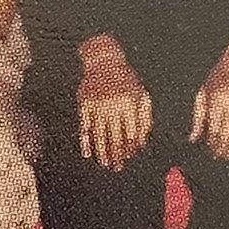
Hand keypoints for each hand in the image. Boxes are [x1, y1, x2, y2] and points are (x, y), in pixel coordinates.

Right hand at [78, 36, 151, 171]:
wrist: (104, 61)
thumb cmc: (126, 81)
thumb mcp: (140, 95)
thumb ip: (145, 118)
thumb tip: (141, 143)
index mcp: (129, 103)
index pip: (130, 133)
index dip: (130, 148)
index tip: (130, 158)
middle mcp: (113, 105)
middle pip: (115, 137)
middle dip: (117, 154)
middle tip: (117, 167)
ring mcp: (97, 104)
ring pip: (99, 134)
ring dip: (102, 152)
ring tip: (105, 163)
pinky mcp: (84, 103)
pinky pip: (84, 127)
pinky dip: (85, 141)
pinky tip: (88, 153)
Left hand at [190, 38, 228, 157]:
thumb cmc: (220, 75)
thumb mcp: (205, 91)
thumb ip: (198, 116)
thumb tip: (193, 139)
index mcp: (218, 99)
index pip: (213, 131)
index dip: (211, 144)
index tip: (210, 149)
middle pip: (227, 136)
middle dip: (221, 150)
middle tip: (218, 155)